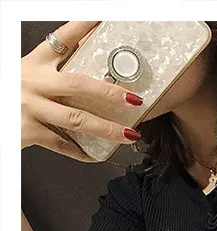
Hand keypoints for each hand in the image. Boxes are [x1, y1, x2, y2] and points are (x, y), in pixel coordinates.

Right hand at [21, 21, 144, 160]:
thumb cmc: (10, 95)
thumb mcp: (25, 74)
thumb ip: (50, 75)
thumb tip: (86, 83)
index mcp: (34, 64)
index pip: (61, 40)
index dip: (83, 28)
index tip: (102, 19)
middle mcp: (33, 82)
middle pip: (79, 85)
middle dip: (110, 94)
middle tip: (133, 100)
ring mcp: (31, 107)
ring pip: (77, 119)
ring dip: (106, 129)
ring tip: (128, 135)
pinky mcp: (29, 131)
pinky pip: (62, 145)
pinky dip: (82, 152)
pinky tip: (96, 155)